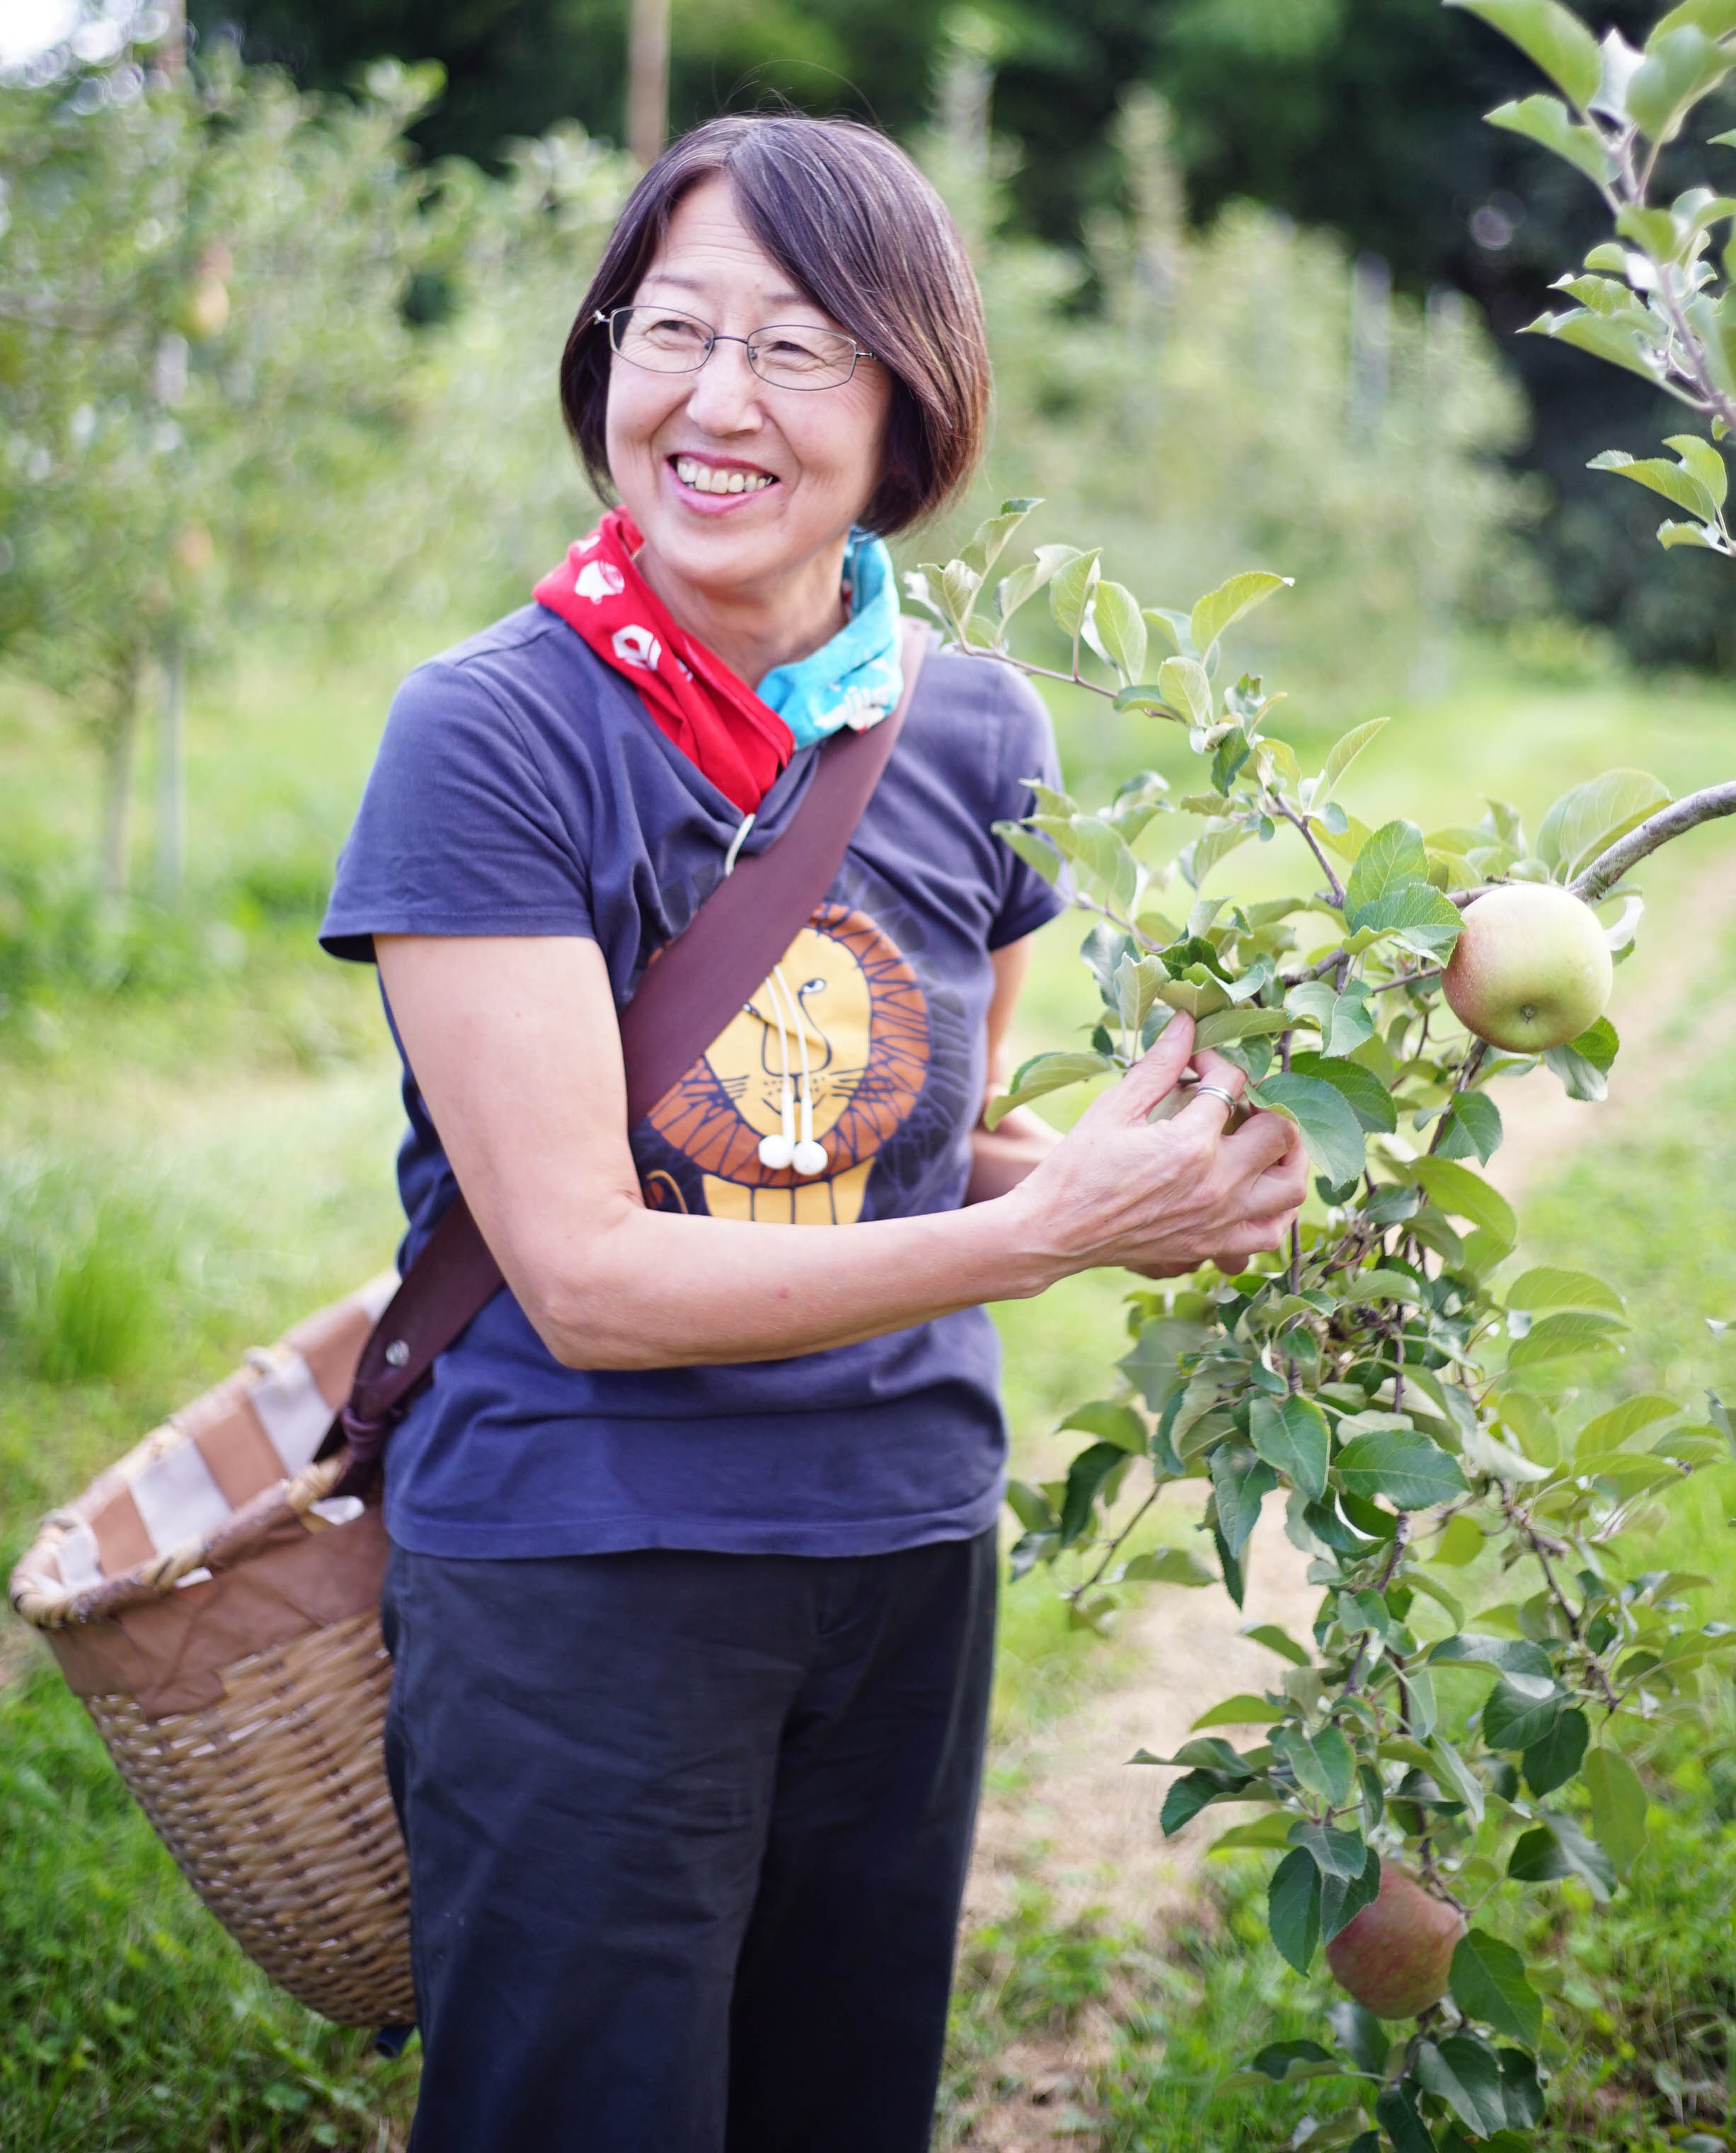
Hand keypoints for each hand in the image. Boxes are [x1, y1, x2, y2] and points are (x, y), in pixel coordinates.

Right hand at [1003, 1013, 1309, 1282]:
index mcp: (1189, 1144)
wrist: (1055, 1232)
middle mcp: (1216, 1185)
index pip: (1232, 1083)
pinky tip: (1260, 1186)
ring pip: (1291, 1185)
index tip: (1196, 1062)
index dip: (1217, 1061)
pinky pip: (1272, 1231)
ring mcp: (1220, 1220)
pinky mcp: (1213, 1245)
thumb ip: (1159, 1065)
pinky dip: (1279, 1208)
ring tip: (1266, 1137)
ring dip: (1289, 1154)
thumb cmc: (1077, 1168)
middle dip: (1265, 1101)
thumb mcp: (1114, 1108)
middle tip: (1239, 1096)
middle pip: (1280, 1130)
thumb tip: (1187, 1022)